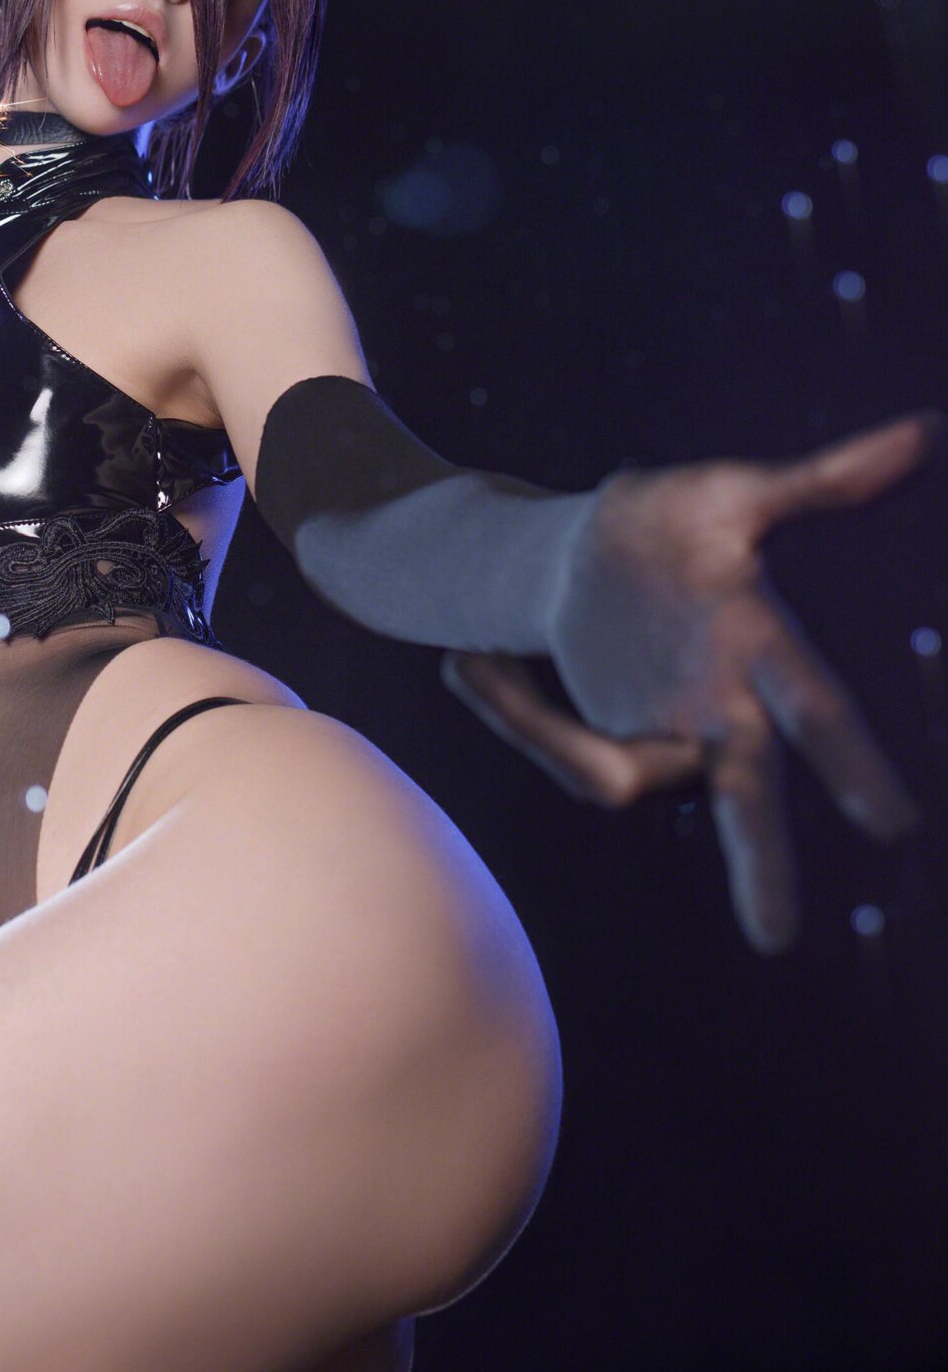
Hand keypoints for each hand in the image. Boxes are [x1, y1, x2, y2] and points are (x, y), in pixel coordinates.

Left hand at [440, 414, 938, 953]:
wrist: (591, 550)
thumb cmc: (681, 524)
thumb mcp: (733, 494)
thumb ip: (820, 480)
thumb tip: (922, 432)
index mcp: (759, 648)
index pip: (814, 713)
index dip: (849, 764)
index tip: (890, 823)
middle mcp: (722, 711)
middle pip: (746, 801)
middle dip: (761, 862)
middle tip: (774, 939)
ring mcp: (663, 736)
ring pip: (616, 777)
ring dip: (535, 727)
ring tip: (468, 661)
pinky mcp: (609, 746)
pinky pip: (562, 753)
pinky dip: (511, 710)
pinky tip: (469, 664)